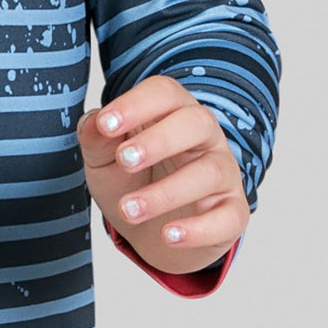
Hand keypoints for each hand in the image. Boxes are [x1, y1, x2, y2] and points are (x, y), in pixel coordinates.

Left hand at [78, 74, 248, 275]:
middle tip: (124, 161)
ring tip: (129, 209)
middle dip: (160, 140)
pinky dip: (198, 229)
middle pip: (197, 122)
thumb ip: (97, 138)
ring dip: (166, 193)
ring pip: (209, 173)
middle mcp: (205, 137)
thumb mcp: (104, 158)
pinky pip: (228, 218)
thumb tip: (94, 122)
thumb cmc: (131, 181)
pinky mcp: (232, 213)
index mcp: (172, 112)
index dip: (136, 104)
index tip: (105, 124)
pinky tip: (169, 235)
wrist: (149, 231)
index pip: (164, 93)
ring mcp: (223, 174)